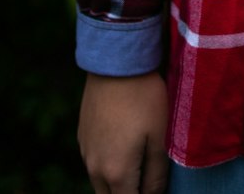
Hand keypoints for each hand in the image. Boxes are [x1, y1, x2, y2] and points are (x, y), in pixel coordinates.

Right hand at [78, 71, 169, 193]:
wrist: (116, 62)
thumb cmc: (143, 98)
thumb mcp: (160, 137)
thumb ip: (157, 174)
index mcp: (117, 173)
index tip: (157, 188)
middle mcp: (95, 168)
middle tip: (148, 181)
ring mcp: (85, 152)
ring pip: (100, 183)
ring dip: (117, 183)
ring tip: (139, 165)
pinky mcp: (83, 136)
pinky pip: (93, 163)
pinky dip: (107, 166)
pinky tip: (123, 146)